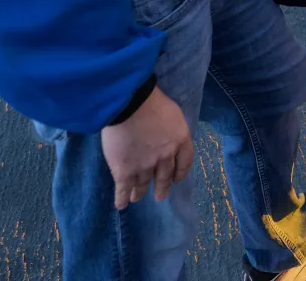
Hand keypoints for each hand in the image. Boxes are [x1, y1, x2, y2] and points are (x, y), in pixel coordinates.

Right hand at [99, 86, 193, 209]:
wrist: (130, 104)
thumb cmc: (152, 101)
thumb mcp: (172, 113)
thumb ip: (172, 129)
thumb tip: (167, 135)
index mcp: (180, 141)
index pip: (184, 162)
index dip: (180, 173)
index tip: (176, 180)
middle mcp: (165, 157)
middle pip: (165, 176)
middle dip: (162, 187)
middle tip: (160, 196)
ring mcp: (145, 166)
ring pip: (143, 184)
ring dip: (139, 192)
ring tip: (136, 197)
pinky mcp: (125, 171)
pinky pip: (124, 188)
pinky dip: (122, 198)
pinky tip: (121, 204)